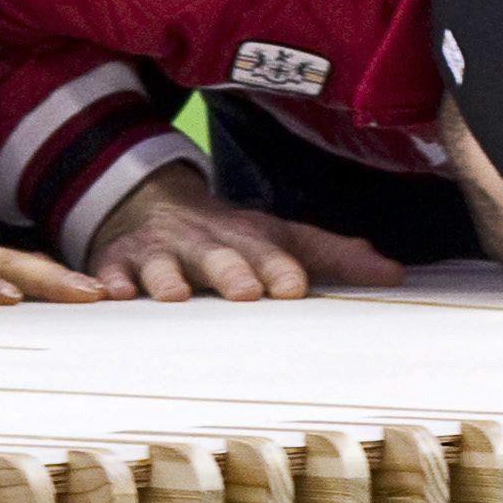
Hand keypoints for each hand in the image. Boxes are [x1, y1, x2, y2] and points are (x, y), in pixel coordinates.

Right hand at [86, 166, 402, 301]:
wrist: (151, 205)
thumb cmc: (227, 238)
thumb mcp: (280, 239)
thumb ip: (333, 256)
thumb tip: (395, 274)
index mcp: (247, 239)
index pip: (270, 254)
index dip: (281, 268)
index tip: (294, 288)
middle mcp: (204, 244)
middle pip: (218, 257)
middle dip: (230, 271)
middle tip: (244, 292)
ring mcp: (157, 254)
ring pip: (161, 267)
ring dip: (167, 280)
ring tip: (174, 297)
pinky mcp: (116, 264)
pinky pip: (108, 274)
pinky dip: (106, 284)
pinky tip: (110, 296)